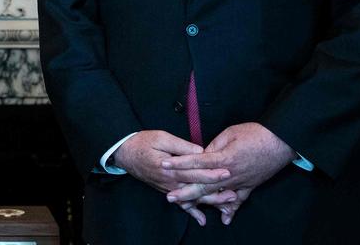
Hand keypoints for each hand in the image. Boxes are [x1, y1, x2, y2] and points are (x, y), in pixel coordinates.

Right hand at [112, 131, 231, 226]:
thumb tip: (200, 151)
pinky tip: (202, 219)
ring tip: (226, 206)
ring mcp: (169, 188)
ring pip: (192, 198)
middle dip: (216, 192)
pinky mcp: (166, 190)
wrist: (125, 154)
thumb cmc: (143, 143)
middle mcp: (171, 182)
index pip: (195, 172)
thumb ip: (181, 146)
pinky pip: (181, 204)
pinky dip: (192, 212)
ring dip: (209, 203)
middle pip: (197, 189)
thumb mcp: (161, 138)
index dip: (212, 173)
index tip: (227, 173)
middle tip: (234, 194)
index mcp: (170, 168)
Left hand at [163, 123, 294, 214]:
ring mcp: (240, 182)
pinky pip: (239, 200)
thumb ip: (215, 146)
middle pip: (203, 185)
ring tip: (187, 207)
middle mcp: (230, 174)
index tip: (164, 165)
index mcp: (223, 158)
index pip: (196, 162)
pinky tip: (225, 219)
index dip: (179, 164)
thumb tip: (202, 154)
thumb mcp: (230, 133)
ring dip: (202, 201)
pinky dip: (231, 209)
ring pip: (217, 195)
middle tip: (169, 197)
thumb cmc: (255, 133)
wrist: (280, 142)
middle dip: (185, 191)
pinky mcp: (250, 185)